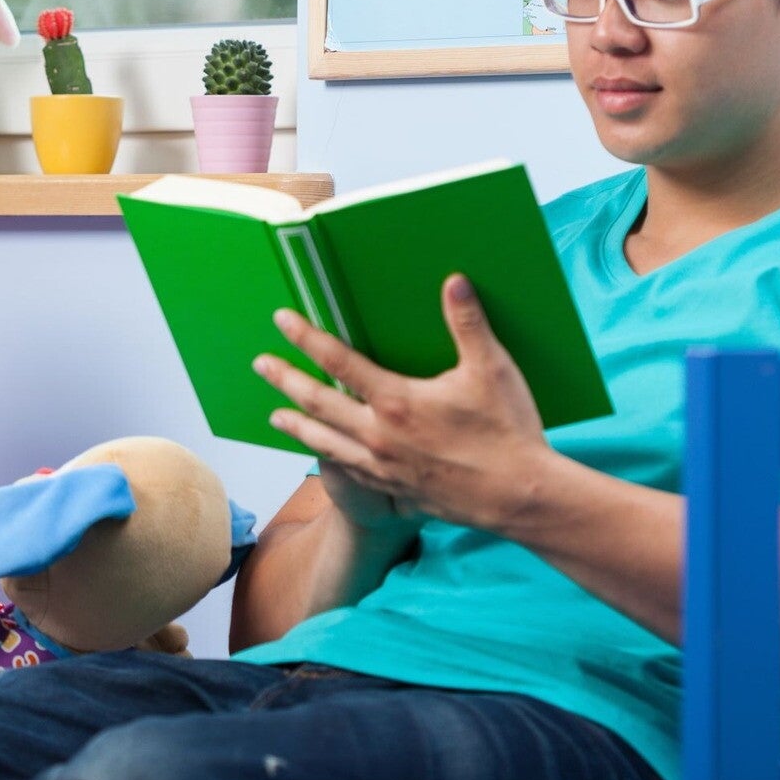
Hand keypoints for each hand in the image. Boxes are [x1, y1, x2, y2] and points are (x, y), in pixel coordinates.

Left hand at [253, 274, 556, 536]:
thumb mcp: (491, 369)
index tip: (282, 320)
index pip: (338, 361)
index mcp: (395, 401)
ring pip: (325, 443)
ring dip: (296, 426)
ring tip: (273, 417)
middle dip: (286, 380)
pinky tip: (323, 455)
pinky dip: (328, 459)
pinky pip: (349, 471)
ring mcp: (382, 467)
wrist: (519, 498)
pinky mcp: (394, 489)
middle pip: (317, 403)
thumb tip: (455, 281)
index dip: (306, 338)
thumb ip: (467, 324)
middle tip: (261, 365)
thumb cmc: (507, 432)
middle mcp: (378, 435)